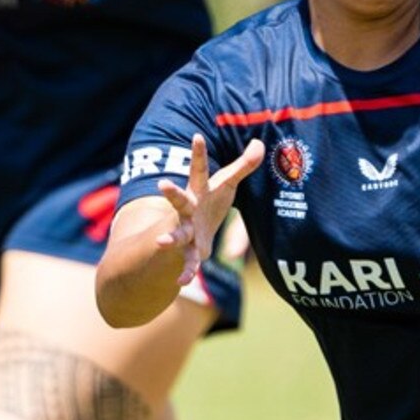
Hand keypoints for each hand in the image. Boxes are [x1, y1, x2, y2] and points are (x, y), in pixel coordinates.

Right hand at [156, 135, 263, 285]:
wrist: (185, 234)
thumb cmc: (209, 204)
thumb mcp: (226, 184)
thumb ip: (243, 166)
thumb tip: (259, 143)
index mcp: (198, 191)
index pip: (199, 169)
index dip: (198, 153)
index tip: (197, 136)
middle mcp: (188, 209)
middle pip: (179, 199)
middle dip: (171, 193)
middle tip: (162, 184)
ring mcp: (185, 230)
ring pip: (176, 234)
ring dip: (168, 237)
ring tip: (160, 241)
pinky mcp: (189, 251)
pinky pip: (187, 262)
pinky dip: (185, 272)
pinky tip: (182, 282)